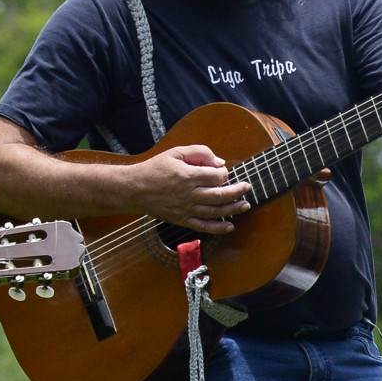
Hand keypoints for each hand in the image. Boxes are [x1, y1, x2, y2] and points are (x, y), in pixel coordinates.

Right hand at [123, 144, 252, 233]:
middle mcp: (189, 194)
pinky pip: (204, 227)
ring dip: (233, 209)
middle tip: (247, 187)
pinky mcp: (182, 220)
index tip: (223, 172)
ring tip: (245, 205)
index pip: (216, 176)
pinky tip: (230, 226)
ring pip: (215, 212)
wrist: (135, 189)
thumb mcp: (176, 152)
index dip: (224, 173)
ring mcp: (186, 209)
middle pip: (220, 195)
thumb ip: (199, 152)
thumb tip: (219, 163)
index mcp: (187, 176)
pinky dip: (218, 228)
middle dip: (237, 191)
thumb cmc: (155, 168)